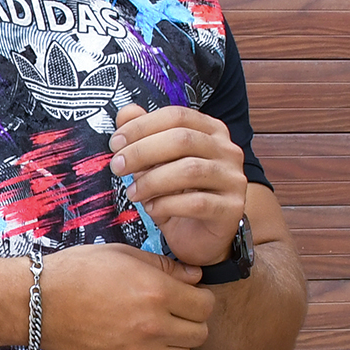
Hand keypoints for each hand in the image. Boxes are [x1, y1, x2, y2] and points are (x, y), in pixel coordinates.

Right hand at [38, 243, 213, 349]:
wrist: (37, 302)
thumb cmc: (76, 272)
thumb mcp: (122, 255)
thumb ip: (163, 266)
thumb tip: (194, 275)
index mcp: (157, 291)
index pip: (206, 305)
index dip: (198, 300)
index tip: (186, 298)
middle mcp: (154, 325)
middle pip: (199, 334)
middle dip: (189, 323)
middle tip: (171, 316)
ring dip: (173, 348)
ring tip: (153, 336)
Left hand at [107, 104, 247, 267]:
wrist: (199, 237)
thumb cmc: (176, 194)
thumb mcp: (154, 163)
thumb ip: (142, 136)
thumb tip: (126, 113)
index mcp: (211, 130)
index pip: (176, 116)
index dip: (142, 126)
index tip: (115, 143)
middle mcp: (228, 150)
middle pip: (182, 139)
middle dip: (142, 152)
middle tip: (117, 167)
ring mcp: (234, 179)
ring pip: (190, 170)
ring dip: (152, 181)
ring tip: (131, 193)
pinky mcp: (232, 209)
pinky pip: (197, 203)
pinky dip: (167, 204)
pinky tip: (151, 209)